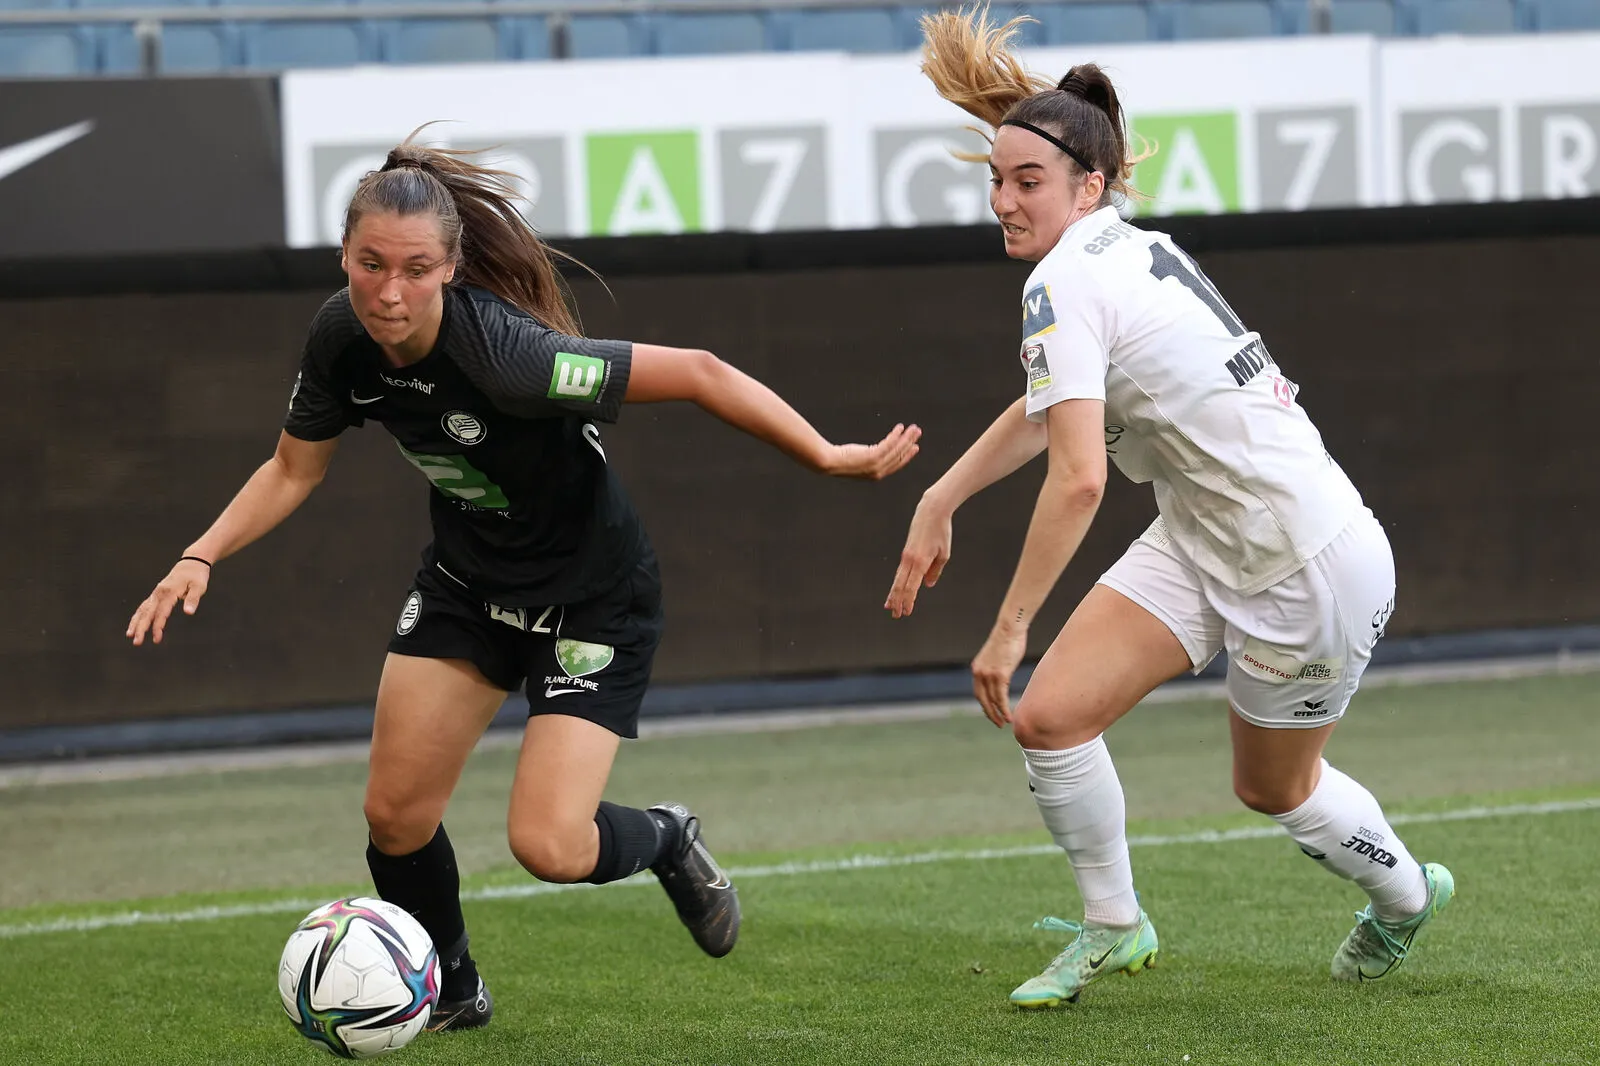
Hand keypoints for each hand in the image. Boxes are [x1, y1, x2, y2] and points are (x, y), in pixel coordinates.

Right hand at [127, 558, 211, 645]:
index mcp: (169, 592)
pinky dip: (138, 616)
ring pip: (142, 610)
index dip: (158, 626)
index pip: (161, 612)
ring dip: (136, 623)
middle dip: (141, 628)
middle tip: (137, 642)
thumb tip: (189, 613)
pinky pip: (144, 606)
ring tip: (130, 636)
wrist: (192, 562)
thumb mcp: (199, 587)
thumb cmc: (197, 576)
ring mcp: (156, 593)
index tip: (156, 638)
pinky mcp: (156, 594)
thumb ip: (193, 599)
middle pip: (147, 613)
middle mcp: (159, 593)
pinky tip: (134, 625)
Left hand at [820, 423, 920, 479]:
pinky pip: (889, 444)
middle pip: (900, 456)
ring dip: (907, 437)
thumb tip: (877, 449)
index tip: (915, 447)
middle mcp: (879, 471)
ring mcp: (877, 464)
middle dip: (910, 443)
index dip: (907, 455)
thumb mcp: (859, 459)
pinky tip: (900, 427)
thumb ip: (871, 456)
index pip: (896, 464)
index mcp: (877, 474)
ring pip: (897, 449)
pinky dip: (896, 435)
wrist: (829, 462)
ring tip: (913, 428)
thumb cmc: (840, 460)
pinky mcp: (873, 456)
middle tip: (918, 433)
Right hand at [885, 495, 952, 618]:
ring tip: (889, 607)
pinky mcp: (906, 552)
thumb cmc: (941, 531)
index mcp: (920, 562)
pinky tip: (895, 589)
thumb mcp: (944, 553)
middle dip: (898, 601)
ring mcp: (906, 556)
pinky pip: (900, 571)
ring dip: (894, 594)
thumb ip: (935, 571)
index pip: (912, 586)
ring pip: (898, 579)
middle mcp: (910, 560)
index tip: (907, 612)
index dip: (909, 600)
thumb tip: (927, 585)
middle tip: (896, 615)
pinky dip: (897, 582)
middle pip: (901, 585)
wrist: (931, 511)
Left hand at [972, 620, 1026, 726]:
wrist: (1010, 627)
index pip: (978, 692)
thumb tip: (1002, 678)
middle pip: (982, 700)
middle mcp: (979, 673)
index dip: (985, 705)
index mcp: (976, 669)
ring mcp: (988, 674)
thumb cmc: (1007, 640)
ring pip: (992, 700)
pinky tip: (1009, 715)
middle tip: (997, 724)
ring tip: (1005, 723)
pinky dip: (1004, 708)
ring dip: (998, 714)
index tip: (992, 713)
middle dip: (990, 713)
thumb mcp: (997, 657)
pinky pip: (1000, 697)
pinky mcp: (1000, 674)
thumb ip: (996, 669)